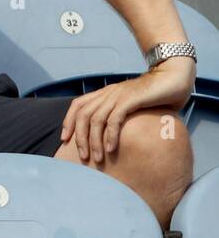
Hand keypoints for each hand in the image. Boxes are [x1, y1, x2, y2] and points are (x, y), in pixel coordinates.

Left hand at [60, 58, 194, 164]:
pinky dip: (110, 135)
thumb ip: (119, 114)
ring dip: (94, 141)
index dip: (68, 121)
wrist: (173, 79)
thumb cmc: (154, 96)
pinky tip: (111, 149)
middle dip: (79, 137)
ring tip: (97, 158)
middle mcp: (107, 93)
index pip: (77, 105)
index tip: (65, 140)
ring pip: (96, 119)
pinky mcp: (130, 100)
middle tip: (83, 156)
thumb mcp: (131, 104)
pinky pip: (114, 119)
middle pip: (83, 115)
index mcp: (104, 93)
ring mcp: (118, 95)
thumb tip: (111, 135)